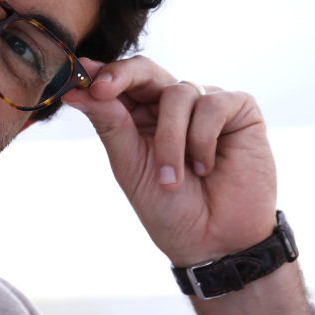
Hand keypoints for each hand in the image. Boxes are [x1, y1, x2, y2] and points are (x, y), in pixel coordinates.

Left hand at [61, 55, 277, 265]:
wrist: (215, 243)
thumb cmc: (170, 208)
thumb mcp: (130, 164)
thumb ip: (109, 122)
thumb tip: (75, 89)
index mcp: (141, 117)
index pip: (121, 82)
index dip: (102, 74)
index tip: (82, 76)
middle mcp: (172, 105)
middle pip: (147, 70)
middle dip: (123, 77)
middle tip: (102, 89)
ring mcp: (206, 104)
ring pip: (178, 93)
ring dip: (171, 140)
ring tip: (174, 179)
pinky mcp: (239, 109)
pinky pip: (212, 104)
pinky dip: (203, 138)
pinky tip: (207, 167)